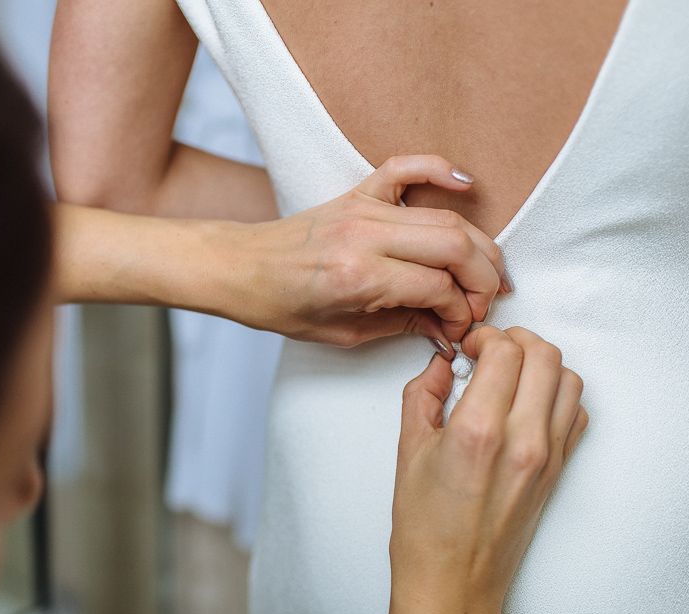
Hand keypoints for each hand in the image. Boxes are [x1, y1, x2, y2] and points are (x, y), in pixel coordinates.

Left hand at [234, 155, 508, 351]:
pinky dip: (441, 169)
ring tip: (487, 270)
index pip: (438, 288)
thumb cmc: (281, 305)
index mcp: (358, 276)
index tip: (459, 327)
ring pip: (445, 214)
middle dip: (483, 277)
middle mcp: (365, 236)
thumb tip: (446, 327)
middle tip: (486, 300)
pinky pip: (407, 167)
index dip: (460, 312)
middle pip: (454, 244)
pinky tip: (468, 185)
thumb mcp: (343, 333)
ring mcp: (362, 208)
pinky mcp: (358, 193)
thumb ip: (402, 326)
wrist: (241, 268)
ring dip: (477, 243)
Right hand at [384, 326, 587, 613]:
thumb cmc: (426, 527)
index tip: (468, 347)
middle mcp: (522, 439)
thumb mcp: (408, 449)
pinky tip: (528, 400)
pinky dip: (558, 393)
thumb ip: (423, 393)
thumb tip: (440, 365)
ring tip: (510, 372)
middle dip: (515, 339)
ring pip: (568, 379)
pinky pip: (575, 413)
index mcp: (478, 430)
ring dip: (540, 363)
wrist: (453, 580)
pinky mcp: (557, 470)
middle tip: (488, 350)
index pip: (505, 351)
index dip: (485, 337)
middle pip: (544, 355)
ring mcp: (546, 456)